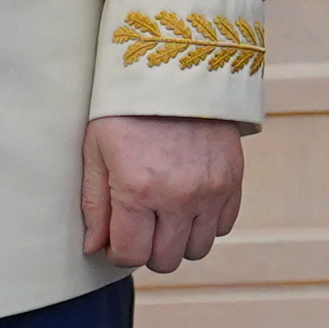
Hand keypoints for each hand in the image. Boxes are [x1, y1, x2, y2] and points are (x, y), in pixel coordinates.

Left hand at [82, 114, 244, 272]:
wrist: (175, 67)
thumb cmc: (126, 108)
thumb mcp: (96, 150)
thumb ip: (95, 205)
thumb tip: (94, 249)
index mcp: (138, 188)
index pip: (130, 255)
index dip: (118, 252)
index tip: (116, 237)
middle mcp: (179, 195)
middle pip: (165, 260)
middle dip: (147, 249)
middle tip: (139, 224)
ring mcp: (211, 189)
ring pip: (197, 249)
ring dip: (178, 240)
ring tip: (165, 214)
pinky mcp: (234, 179)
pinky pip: (223, 226)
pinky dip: (206, 222)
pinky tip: (189, 201)